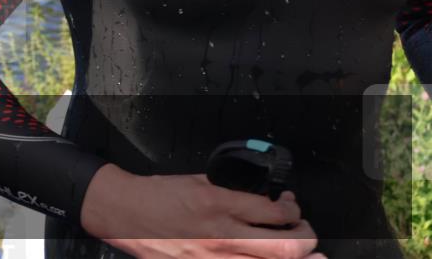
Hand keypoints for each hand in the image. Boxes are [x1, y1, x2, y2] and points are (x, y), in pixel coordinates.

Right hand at [81, 165, 322, 258]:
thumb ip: (231, 191)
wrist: (126, 212)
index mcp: (219, 204)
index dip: (291, 207)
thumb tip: (260, 200)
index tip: (289, 203)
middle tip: (304, 230)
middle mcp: (222, 236)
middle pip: (286, 248)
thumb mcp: (197, 180)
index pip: (274, 211)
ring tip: (306, 255)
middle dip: (306, 238)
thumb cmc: (158, 195)